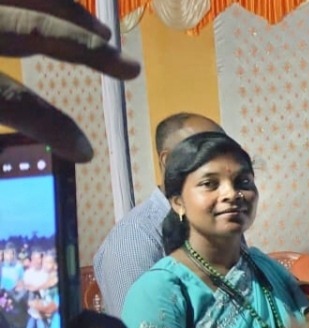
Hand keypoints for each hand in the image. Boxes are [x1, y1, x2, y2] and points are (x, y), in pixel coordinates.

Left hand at [0, 0, 140, 162]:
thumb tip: (10, 166)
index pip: (13, 100)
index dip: (53, 127)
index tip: (85, 152)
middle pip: (33, 30)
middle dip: (88, 50)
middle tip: (132, 69)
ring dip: (70, 12)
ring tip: (103, 33)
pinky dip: (43, 0)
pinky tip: (60, 9)